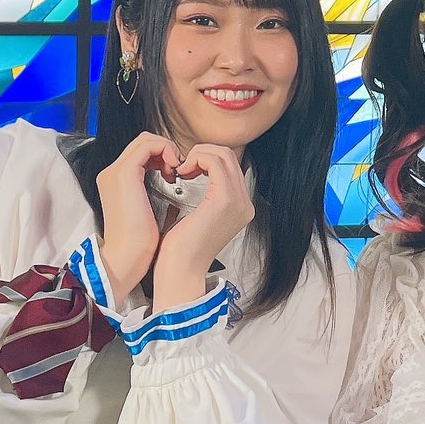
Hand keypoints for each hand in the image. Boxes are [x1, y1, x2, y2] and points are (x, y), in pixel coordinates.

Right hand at [96, 132, 180, 305]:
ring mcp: (116, 172)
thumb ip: (154, 191)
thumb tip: (176, 182)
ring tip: (179, 170)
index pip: (142, 152)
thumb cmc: (141, 244)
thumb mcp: (148, 211)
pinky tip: (176, 169)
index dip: (163, 155)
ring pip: (146, 139)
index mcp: (117, 181)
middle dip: (167, 150)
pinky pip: (148, 146)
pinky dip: (166, 151)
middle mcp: (112, 172)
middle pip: (143, 142)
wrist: (127, 259)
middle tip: (182, 169)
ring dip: (167, 149)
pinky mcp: (124, 175)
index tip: (179, 173)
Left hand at [153, 144, 254, 310]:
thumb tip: (195, 174)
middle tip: (183, 166)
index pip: (229, 166)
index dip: (206, 159)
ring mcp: (238, 201)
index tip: (185, 169)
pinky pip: (214, 162)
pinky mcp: (225, 200)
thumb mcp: (198, 215)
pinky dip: (197, 159)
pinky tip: (183, 171)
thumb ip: (205, 196)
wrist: (180, 271)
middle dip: (203, 153)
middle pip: (229, 156)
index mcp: (239, 207)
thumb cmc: (182, 249)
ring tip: (182, 168)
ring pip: (223, 154)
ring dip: (199, 154)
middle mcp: (244, 204)